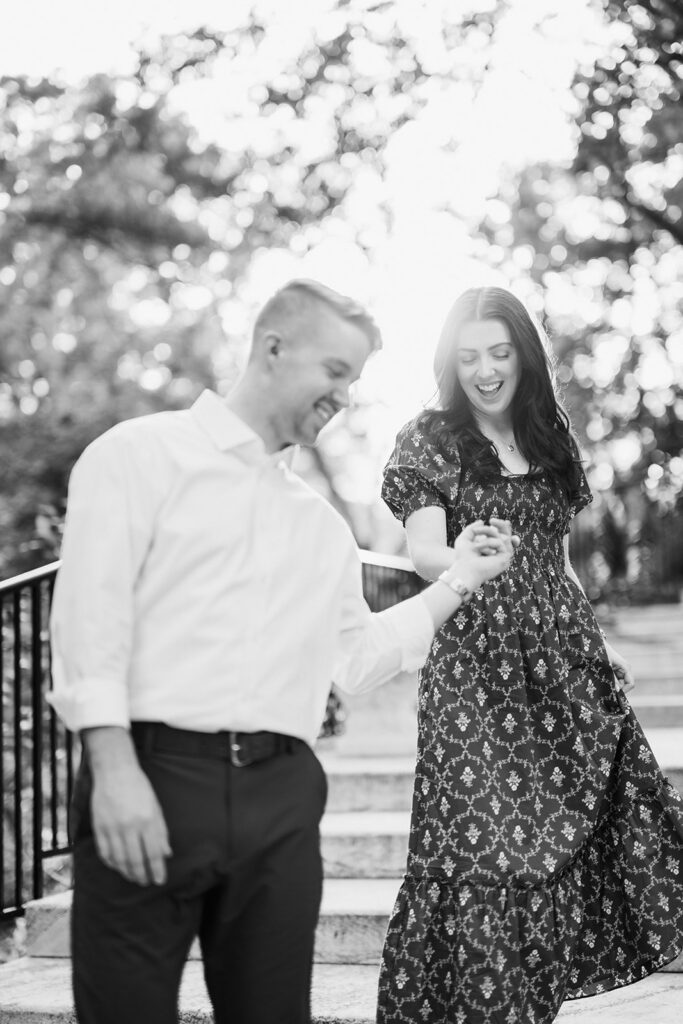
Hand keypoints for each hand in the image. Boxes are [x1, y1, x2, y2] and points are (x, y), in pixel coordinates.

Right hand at [83, 728, 170, 885]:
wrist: (115, 771)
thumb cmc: (139, 788)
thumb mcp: (156, 807)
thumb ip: (161, 831)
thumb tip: (166, 854)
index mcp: (147, 820)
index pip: (153, 853)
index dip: (157, 870)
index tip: (159, 880)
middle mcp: (130, 826)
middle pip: (135, 861)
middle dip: (142, 875)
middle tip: (145, 882)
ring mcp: (112, 827)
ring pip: (119, 860)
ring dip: (127, 872)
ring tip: (133, 877)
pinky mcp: (99, 827)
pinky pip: (104, 852)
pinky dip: (111, 863)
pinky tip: (118, 866)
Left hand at [451, 518, 516, 591]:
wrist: (464, 569)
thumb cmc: (463, 557)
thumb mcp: (465, 539)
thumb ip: (472, 529)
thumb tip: (481, 521)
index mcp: (493, 551)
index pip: (503, 538)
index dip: (504, 528)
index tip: (498, 521)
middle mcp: (500, 554)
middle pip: (508, 536)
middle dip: (502, 526)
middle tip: (492, 520)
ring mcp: (503, 557)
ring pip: (504, 536)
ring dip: (488, 531)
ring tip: (476, 533)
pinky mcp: (505, 559)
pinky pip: (500, 542)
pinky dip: (488, 541)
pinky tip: (478, 547)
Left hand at [603, 641, 634, 692]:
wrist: (595, 643)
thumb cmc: (602, 652)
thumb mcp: (607, 667)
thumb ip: (612, 678)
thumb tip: (617, 690)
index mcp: (626, 667)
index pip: (631, 684)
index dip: (624, 690)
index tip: (614, 693)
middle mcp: (625, 669)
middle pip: (625, 685)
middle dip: (617, 688)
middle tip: (606, 687)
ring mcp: (620, 670)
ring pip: (619, 683)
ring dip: (612, 684)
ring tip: (603, 680)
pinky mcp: (615, 670)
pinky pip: (615, 680)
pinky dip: (610, 681)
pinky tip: (603, 678)